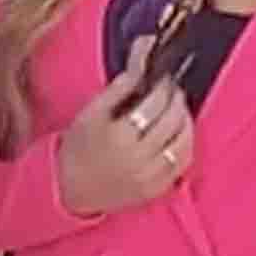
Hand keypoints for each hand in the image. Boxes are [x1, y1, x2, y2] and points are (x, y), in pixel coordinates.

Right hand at [56, 47, 195, 218]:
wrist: (69, 188)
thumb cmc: (78, 146)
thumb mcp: (91, 111)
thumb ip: (119, 88)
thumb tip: (143, 65)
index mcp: (119, 135)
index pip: (155, 103)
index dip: (164, 86)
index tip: (164, 77)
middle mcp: (138, 157)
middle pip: (173, 121)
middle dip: (177, 100)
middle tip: (173, 89)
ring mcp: (149, 177)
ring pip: (183, 143)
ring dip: (186, 122)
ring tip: (179, 109)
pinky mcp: (155, 190)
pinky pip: (182, 165)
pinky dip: (185, 145)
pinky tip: (179, 135)